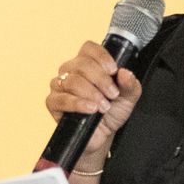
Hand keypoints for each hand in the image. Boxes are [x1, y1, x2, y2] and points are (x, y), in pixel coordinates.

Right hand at [46, 41, 142, 163]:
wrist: (103, 135)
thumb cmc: (112, 112)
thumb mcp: (128, 97)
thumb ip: (130, 84)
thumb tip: (125, 72)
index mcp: (88, 64)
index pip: (89, 48)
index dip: (101, 56)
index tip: (113, 70)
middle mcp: (71, 71)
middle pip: (81, 63)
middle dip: (101, 79)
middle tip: (112, 94)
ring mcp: (60, 86)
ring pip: (72, 80)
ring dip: (92, 93)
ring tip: (103, 106)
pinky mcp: (53, 103)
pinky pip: (61, 99)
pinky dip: (78, 103)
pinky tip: (91, 109)